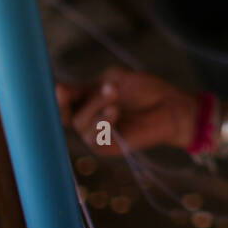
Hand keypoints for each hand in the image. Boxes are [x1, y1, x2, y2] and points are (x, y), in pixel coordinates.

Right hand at [55, 66, 197, 156]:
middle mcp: (88, 120)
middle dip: (77, 99)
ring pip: (80, 124)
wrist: (171, 106)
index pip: (62, 103)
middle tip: (97, 85)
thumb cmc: (145, 90)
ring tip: (115, 94)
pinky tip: (115, 110)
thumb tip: (57, 89)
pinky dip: (102, 122)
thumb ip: (87, 85)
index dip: (58, 97)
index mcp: (86, 102)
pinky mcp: (108, 147)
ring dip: (96, 106)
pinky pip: (94, 138)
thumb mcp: (114, 79)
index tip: (59, 88)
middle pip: (66, 114)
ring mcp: (96, 135)